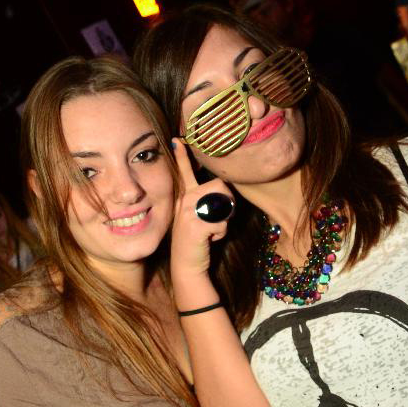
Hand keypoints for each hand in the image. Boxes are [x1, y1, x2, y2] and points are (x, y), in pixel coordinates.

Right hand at [171, 139, 233, 286]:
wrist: (186, 266)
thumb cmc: (196, 242)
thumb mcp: (197, 218)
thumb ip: (206, 203)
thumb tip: (224, 194)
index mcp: (184, 198)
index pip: (184, 173)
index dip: (183, 156)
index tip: (178, 140)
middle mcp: (184, 201)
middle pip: (220, 186)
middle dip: (229, 202)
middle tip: (221, 217)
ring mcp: (188, 213)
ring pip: (223, 203)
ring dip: (225, 219)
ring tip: (213, 229)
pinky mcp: (196, 226)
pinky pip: (222, 222)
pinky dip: (222, 233)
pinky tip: (211, 239)